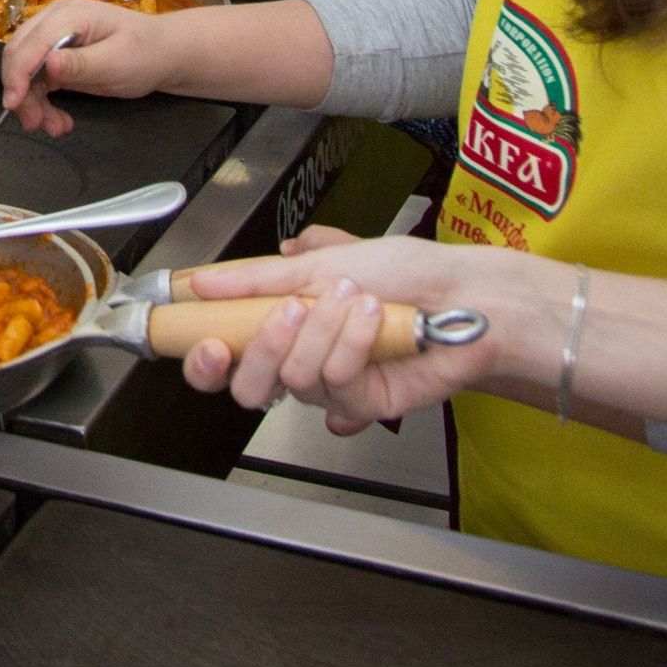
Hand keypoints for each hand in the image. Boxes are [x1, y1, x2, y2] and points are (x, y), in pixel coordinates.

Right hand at [0, 0, 186, 136]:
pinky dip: (43, 103)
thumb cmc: (145, 53)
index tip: (14, 104)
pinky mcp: (57, 58)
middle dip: (22, 93)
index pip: (30, 44)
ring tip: (54, 128)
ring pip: (26, 73)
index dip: (17, 74)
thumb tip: (49, 63)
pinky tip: (58, 119)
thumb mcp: (117, 61)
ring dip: (34, 103)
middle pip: (20, 56)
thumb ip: (81, 64)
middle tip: (35, 124)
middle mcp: (54, 22)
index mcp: (68, 15)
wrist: (163, 55)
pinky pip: (38, 82)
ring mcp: (54, 40)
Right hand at [175, 235, 514, 429]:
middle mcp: (301, 357)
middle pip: (247, 385)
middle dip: (262, 346)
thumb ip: (259, 278)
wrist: (463, 295)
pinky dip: (352, 343)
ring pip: (292, 378)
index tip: (206, 337)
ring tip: (354, 298)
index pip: (225, 355)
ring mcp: (330, 383)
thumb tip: (204, 282)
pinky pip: (334, 384)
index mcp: (283, 322)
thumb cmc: (407, 271)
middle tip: (287, 311)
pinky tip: (375, 320)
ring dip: (323, 329)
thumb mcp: (324, 262)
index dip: (204, 358)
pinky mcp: (362, 404)